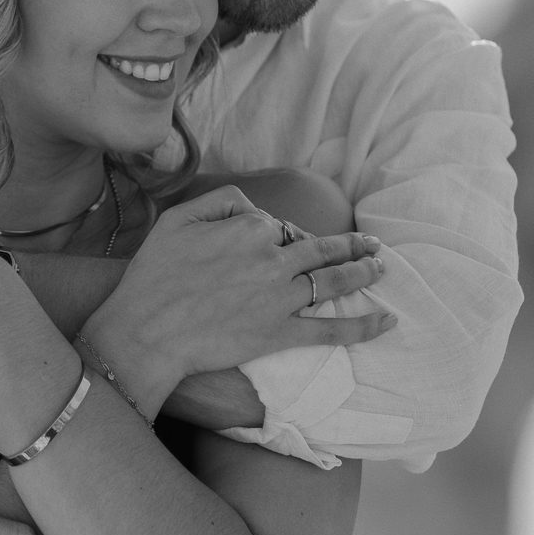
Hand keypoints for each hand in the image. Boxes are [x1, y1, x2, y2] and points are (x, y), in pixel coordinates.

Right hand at [88, 184, 393, 389]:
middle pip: (320, 248)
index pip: (278, 225)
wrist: (147, 332)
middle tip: (372, 244)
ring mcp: (280, 298)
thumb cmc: (154, 277)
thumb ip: (220, 201)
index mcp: (250, 228)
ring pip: (333, 280)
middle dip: (351, 245)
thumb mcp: (177, 220)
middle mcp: (273, 259)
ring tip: (380, 267)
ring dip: (363, 271)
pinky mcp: (280, 333)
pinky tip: (386, 321)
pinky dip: (362, 326)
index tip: (277, 242)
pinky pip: (330, 329)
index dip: (280, 233)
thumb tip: (252, 204)